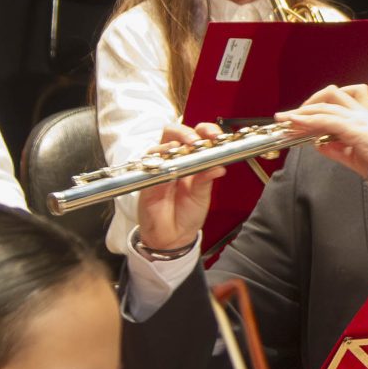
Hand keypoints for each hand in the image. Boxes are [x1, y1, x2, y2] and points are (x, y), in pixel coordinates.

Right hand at [132, 121, 229, 251]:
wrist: (173, 236)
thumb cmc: (188, 213)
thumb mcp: (202, 196)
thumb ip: (206, 179)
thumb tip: (220, 167)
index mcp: (192, 161)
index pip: (196, 136)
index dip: (205, 131)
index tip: (216, 136)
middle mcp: (174, 161)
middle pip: (173, 133)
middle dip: (186, 133)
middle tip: (197, 142)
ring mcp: (160, 169)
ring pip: (159, 146)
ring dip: (172, 144)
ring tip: (185, 151)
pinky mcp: (147, 180)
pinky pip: (149, 166)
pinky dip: (160, 162)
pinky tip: (169, 163)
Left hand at [275, 84, 367, 179]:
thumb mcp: (353, 155)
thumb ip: (335, 149)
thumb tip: (318, 145)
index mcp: (363, 117)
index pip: (337, 101)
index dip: (316, 105)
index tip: (299, 117)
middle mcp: (360, 113)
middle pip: (330, 95)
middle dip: (306, 104)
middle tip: (288, 117)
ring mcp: (357, 119)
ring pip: (324, 106)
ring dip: (301, 112)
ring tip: (285, 119)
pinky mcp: (354, 128)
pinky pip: (326, 120)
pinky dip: (308, 120)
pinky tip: (295, 123)